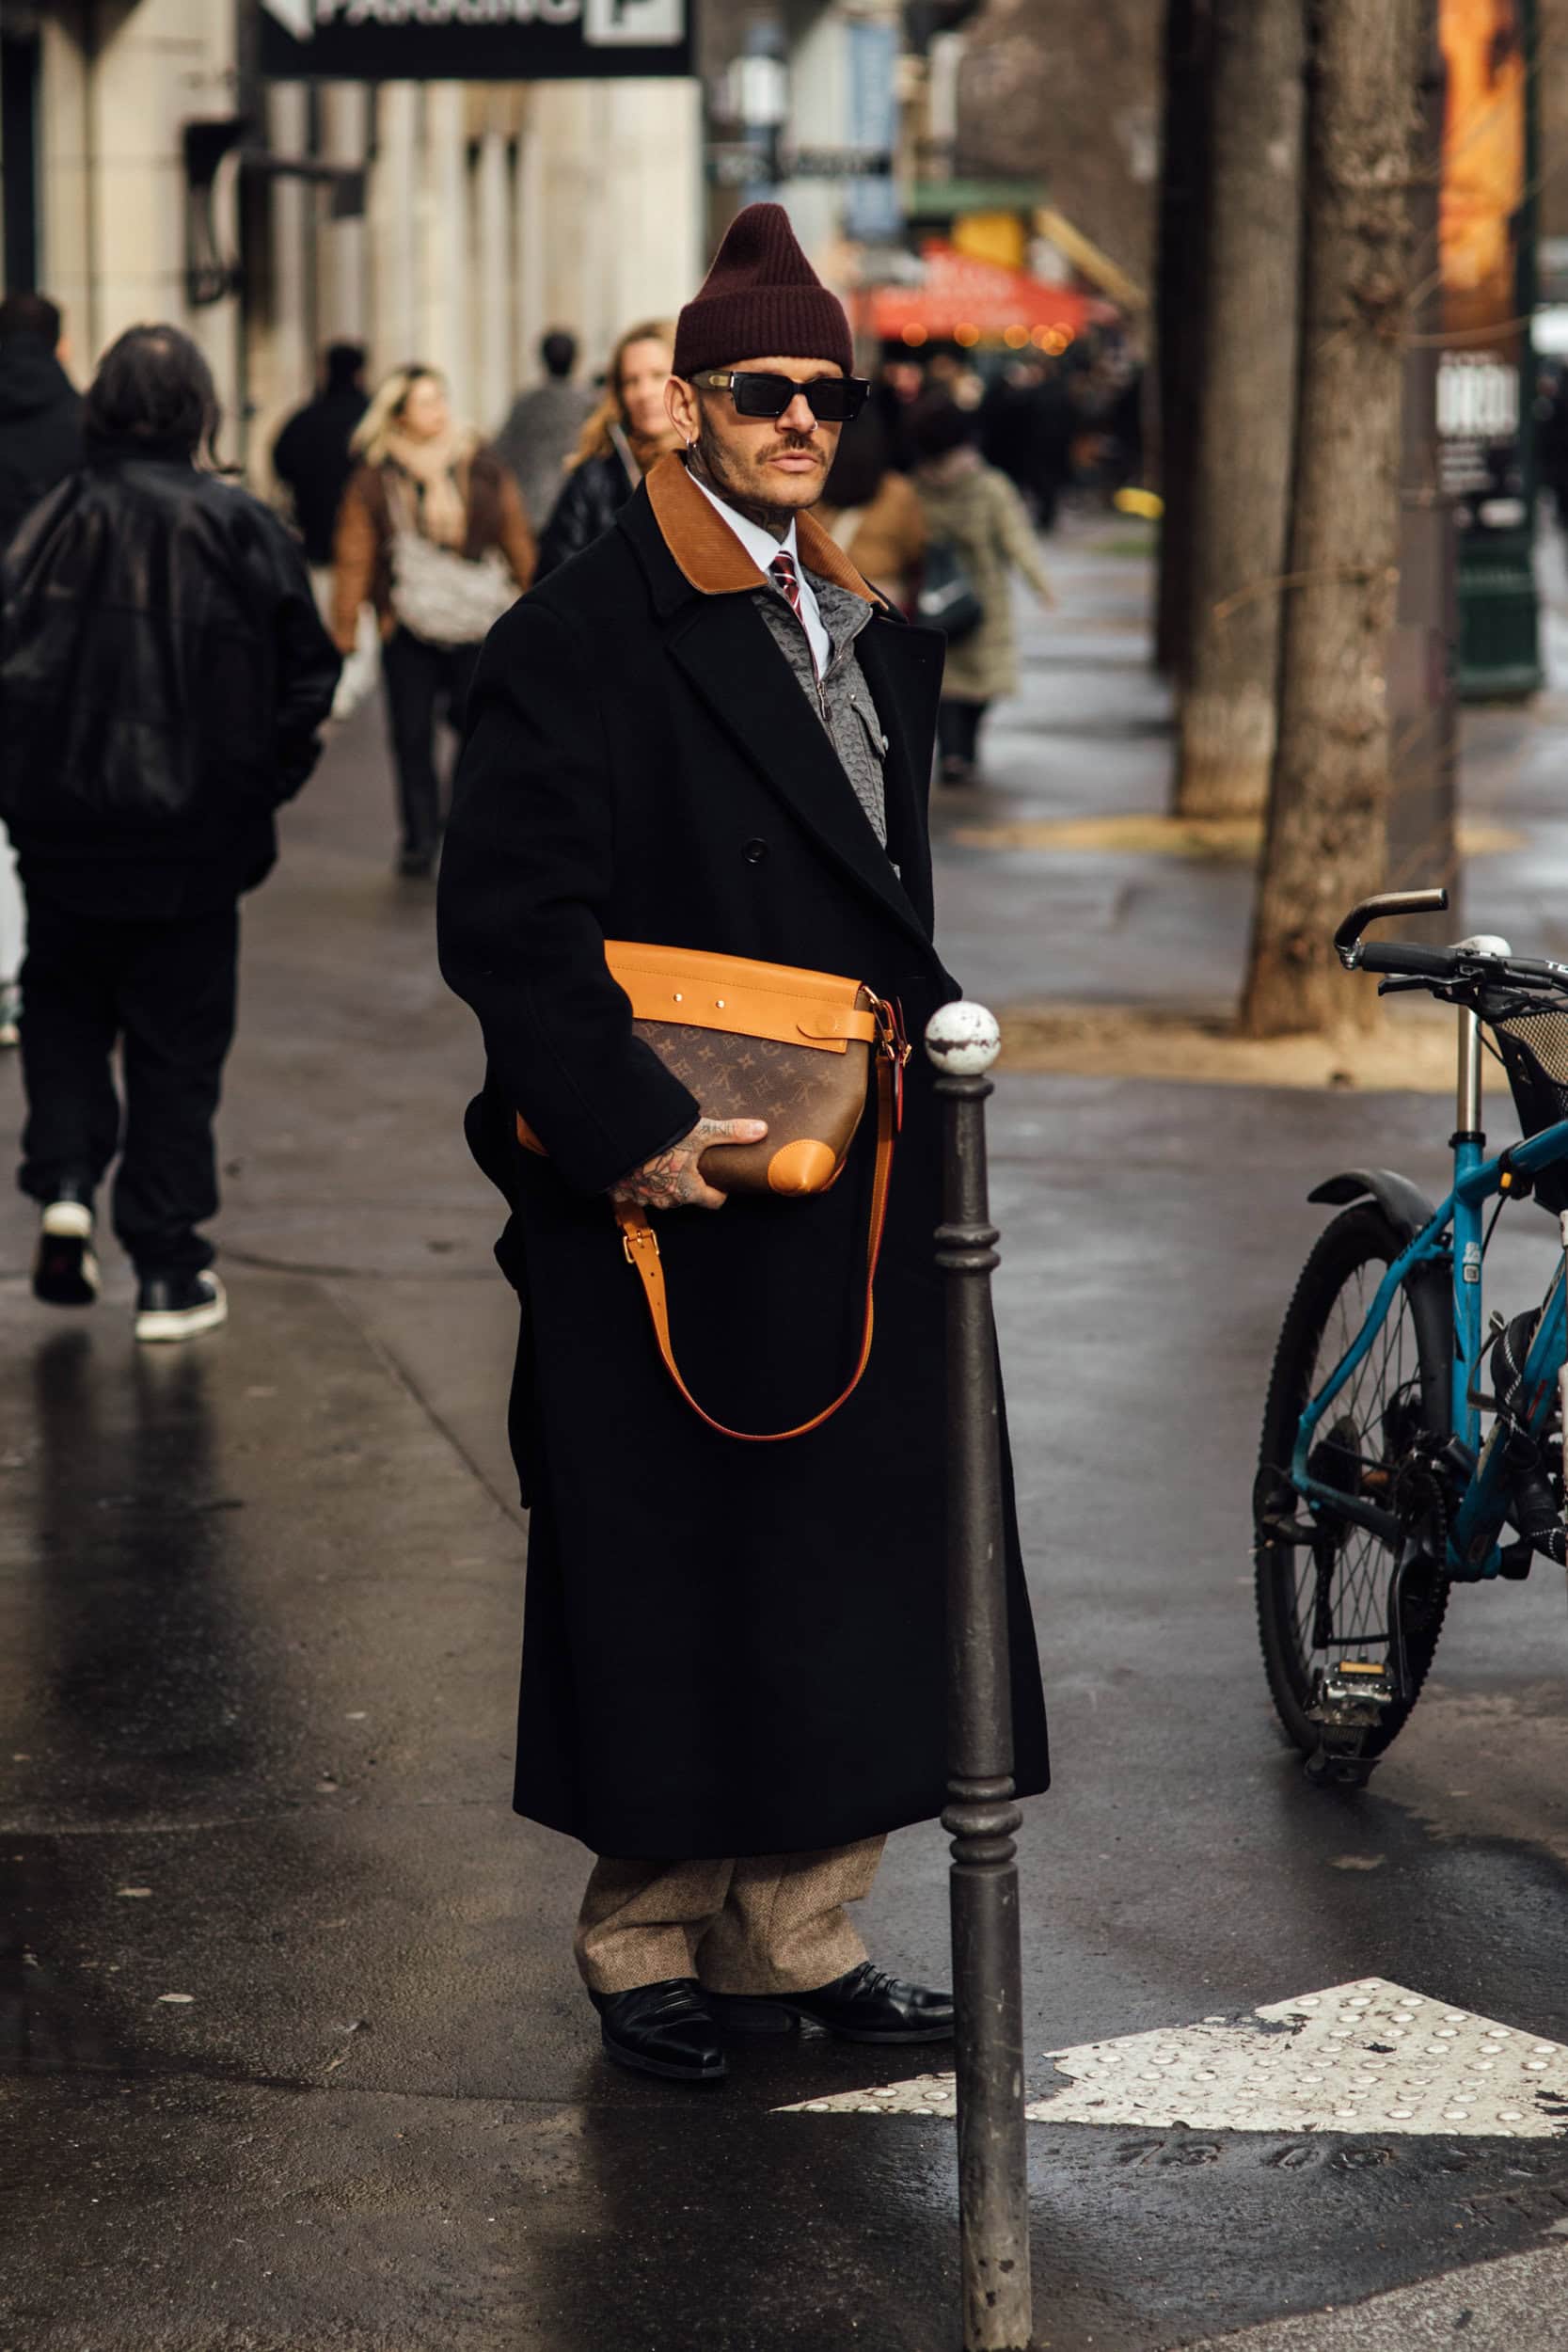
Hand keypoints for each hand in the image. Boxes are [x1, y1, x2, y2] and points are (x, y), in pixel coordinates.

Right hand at [608, 1116, 767, 1211]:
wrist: (616, 1140)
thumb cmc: (660, 1139)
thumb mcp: (700, 1132)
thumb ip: (731, 1133)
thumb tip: (761, 1130)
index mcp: (688, 1190)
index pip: (713, 1201)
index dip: (720, 1190)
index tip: (720, 1178)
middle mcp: (665, 1200)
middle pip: (686, 1197)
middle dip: (690, 1183)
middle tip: (690, 1161)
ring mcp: (641, 1197)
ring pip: (659, 1195)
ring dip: (662, 1182)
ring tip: (664, 1160)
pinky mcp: (620, 1191)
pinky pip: (632, 1191)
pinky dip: (636, 1181)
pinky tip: (638, 1164)